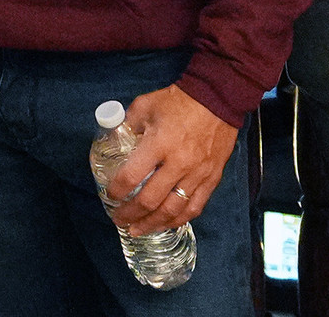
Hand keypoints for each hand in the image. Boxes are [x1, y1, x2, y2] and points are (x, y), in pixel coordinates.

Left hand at [105, 84, 237, 236]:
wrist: (218, 98)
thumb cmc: (178, 101)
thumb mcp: (145, 105)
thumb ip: (128, 125)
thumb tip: (114, 141)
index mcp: (158, 144)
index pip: (131, 177)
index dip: (117, 191)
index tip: (110, 195)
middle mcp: (178, 163)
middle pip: (150, 200)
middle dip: (130, 214)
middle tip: (118, 219)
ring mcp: (197, 174)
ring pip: (172, 210)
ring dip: (152, 224)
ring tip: (138, 230)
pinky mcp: (212, 178)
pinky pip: (195, 207)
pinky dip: (178, 220)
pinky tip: (166, 224)